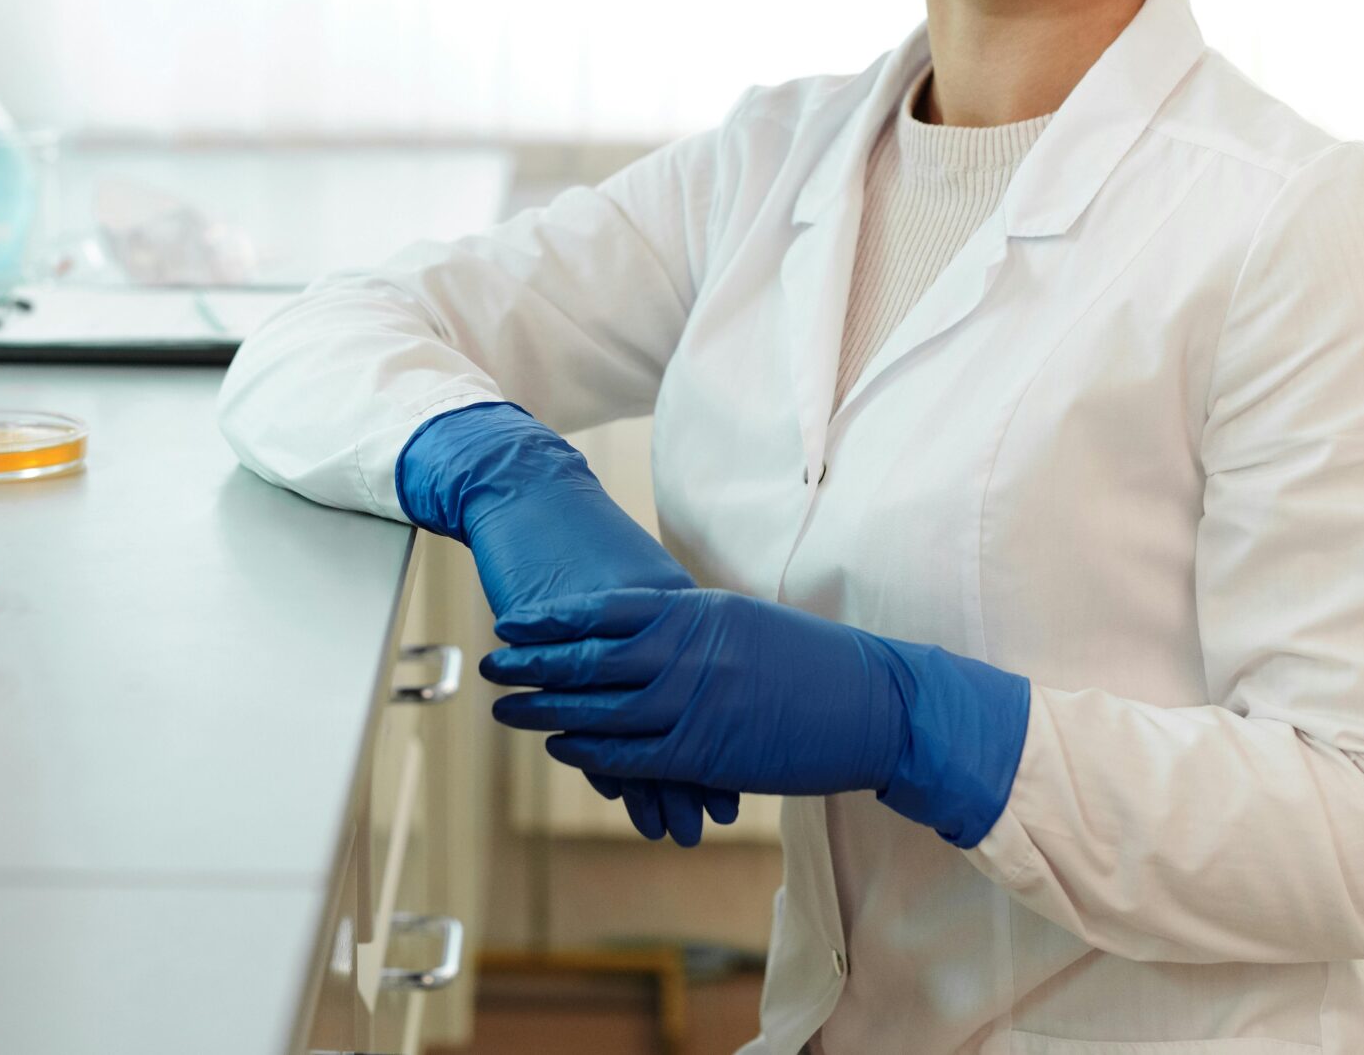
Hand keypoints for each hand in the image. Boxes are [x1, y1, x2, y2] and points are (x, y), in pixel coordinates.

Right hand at [397, 402, 731, 843]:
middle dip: (690, 786)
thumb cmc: (587, 545)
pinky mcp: (571, 640)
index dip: (716, 753)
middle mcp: (663, 625)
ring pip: (636, 726)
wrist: (531, 493)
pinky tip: (603, 787)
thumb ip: (668, 639)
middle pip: (683, 720)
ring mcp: (616, 630)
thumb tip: (690, 693)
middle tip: (693, 833)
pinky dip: (590, 749)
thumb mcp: (641, 588)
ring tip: (654, 829)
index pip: (712, 699)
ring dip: (643, 786)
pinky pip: (583, 701)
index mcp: (689, 615)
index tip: (723, 803)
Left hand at [480, 587, 1030, 848]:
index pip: (605, 609)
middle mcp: (689, 653)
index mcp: (697, 613)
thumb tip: (643, 625)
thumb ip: (687, 624)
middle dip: (531, 661)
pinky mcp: (707, 753)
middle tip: (490, 664)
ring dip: (545, 708)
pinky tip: (560, 747)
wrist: (874, 705)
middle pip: (589, 657)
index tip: (510, 619)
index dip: (551, 616)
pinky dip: (589, 751)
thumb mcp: (742, 622)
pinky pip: (632, 754)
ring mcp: (696, 705)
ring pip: (600, 708)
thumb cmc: (810, 661)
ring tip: (504, 708)